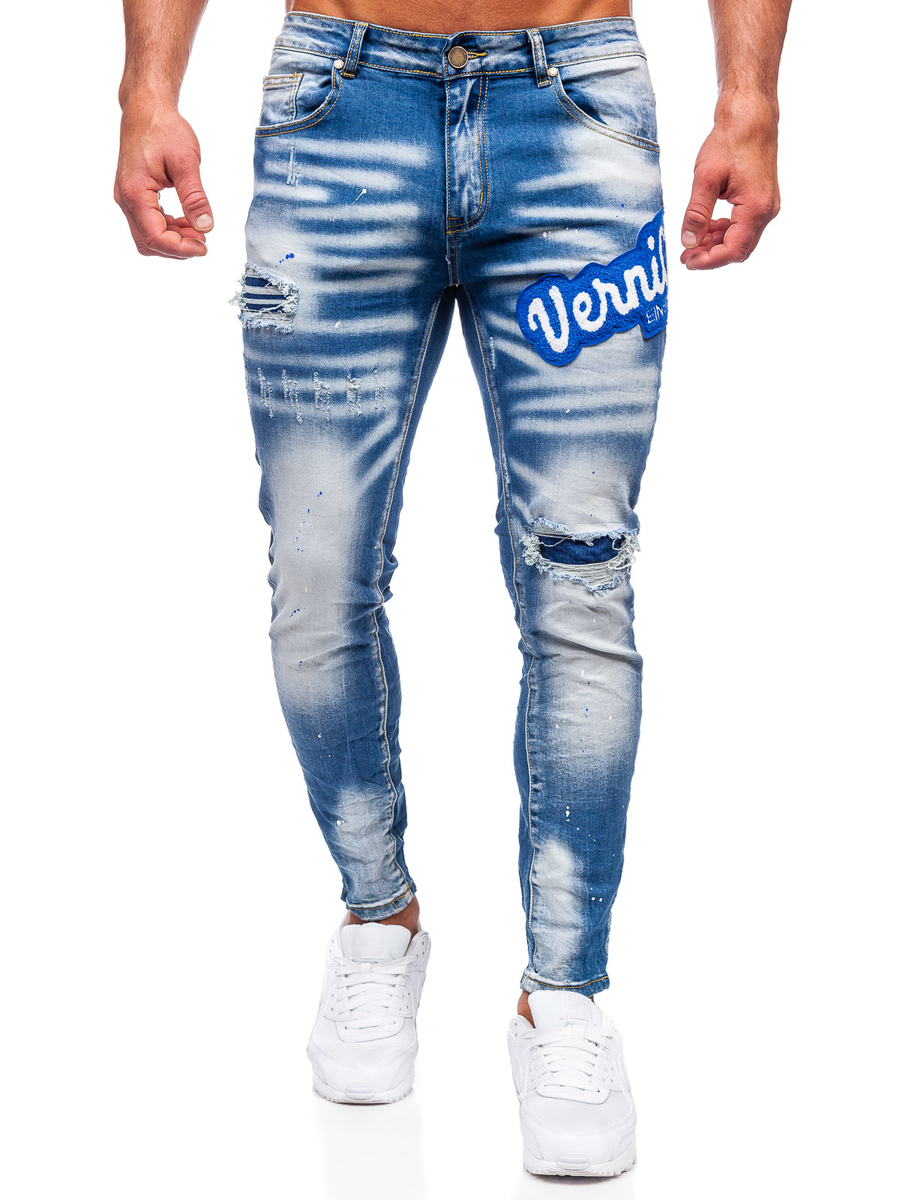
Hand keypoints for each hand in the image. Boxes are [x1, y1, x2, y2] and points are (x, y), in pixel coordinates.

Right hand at [114, 98, 212, 258]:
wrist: (146, 109)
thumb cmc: (164, 129)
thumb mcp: (186, 162)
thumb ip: (195, 197)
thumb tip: (205, 227)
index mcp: (135, 192)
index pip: (156, 237)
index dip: (182, 249)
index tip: (205, 247)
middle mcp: (125, 199)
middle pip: (148, 242)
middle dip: (177, 248)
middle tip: (202, 241)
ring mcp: (126, 198)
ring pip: (147, 235)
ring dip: (173, 239)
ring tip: (197, 230)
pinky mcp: (133, 195)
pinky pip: (147, 223)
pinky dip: (167, 228)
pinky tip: (186, 221)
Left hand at [680, 94, 779, 269]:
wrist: (751, 117)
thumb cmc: (731, 140)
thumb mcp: (706, 178)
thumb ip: (697, 214)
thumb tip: (688, 242)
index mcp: (756, 208)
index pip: (733, 250)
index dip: (708, 261)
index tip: (687, 261)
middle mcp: (767, 210)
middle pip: (739, 249)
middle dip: (711, 255)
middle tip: (686, 255)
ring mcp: (767, 206)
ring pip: (741, 239)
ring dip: (716, 244)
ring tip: (692, 242)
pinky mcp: (762, 200)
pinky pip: (744, 226)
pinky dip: (725, 231)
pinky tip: (707, 227)